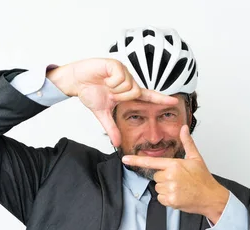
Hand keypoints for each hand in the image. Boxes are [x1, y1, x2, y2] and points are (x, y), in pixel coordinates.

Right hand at [46, 59, 177, 146]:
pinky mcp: (116, 64)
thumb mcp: (102, 113)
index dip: (161, 99)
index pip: (147, 96)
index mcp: (127, 91)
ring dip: (115, 89)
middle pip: (136, 92)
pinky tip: (104, 78)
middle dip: (121, 97)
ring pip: (129, 85)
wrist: (75, 81)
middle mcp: (128, 81)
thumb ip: (111, 128)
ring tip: (105, 84)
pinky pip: (120, 77)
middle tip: (109, 93)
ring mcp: (123, 72)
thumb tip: (117, 143)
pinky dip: (110, 81)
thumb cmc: (89, 92)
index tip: (174, 101)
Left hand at [122, 126, 229, 222]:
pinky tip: (179, 195)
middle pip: (156, 176)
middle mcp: (171, 176)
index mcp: (174, 165)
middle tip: (179, 180)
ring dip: (166, 188)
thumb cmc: (203, 178)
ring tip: (180, 188)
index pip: (151, 162)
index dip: (136, 160)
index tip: (125, 159)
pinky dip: (168, 198)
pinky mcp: (171, 200)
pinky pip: (161, 198)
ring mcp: (170, 189)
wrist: (211, 197)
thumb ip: (187, 142)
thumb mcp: (195, 158)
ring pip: (158, 187)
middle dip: (164, 178)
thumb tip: (183, 128)